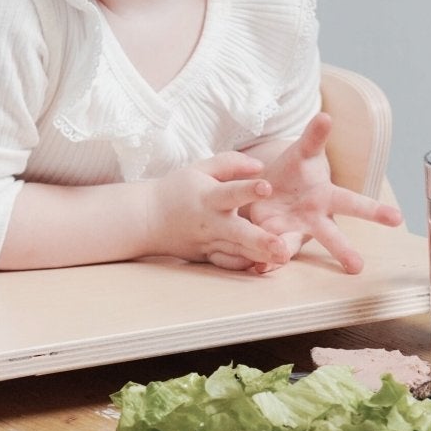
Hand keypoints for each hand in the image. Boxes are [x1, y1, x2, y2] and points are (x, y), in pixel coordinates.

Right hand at [145, 154, 288, 270]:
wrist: (147, 219)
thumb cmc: (176, 190)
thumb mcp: (199, 169)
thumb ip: (230, 163)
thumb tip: (260, 166)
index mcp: (208, 197)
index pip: (231, 192)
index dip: (249, 190)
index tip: (267, 186)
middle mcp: (211, 223)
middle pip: (238, 232)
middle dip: (261, 240)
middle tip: (282, 247)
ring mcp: (209, 242)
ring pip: (238, 251)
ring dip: (261, 256)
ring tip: (283, 258)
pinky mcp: (207, 256)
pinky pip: (227, 263)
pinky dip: (243, 264)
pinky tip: (264, 266)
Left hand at [242, 113, 401, 273]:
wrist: (269, 186)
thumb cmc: (295, 170)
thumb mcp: (304, 152)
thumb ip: (314, 137)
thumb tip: (326, 116)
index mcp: (328, 198)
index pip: (354, 203)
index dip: (375, 211)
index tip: (398, 219)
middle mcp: (314, 220)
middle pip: (331, 235)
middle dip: (344, 250)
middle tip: (358, 268)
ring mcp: (292, 231)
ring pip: (293, 246)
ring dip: (287, 252)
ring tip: (280, 257)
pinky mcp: (270, 238)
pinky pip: (270, 251)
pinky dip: (266, 259)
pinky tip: (261, 267)